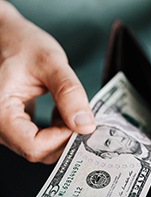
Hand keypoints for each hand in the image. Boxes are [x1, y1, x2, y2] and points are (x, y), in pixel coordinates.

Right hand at [0, 2, 95, 163]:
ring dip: (62, 134)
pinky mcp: (14, 123)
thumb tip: (85, 125)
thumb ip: (69, 94)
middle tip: (80, 117)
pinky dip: (55, 131)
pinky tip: (60, 113)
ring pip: (40, 147)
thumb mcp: (49, 62)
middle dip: (65, 138)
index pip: (35, 147)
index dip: (62, 139)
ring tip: (68, 110)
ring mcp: (5, 127)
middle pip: (38, 151)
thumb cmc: (19, 42)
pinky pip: (38, 139)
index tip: (80, 122)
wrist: (4, 35)